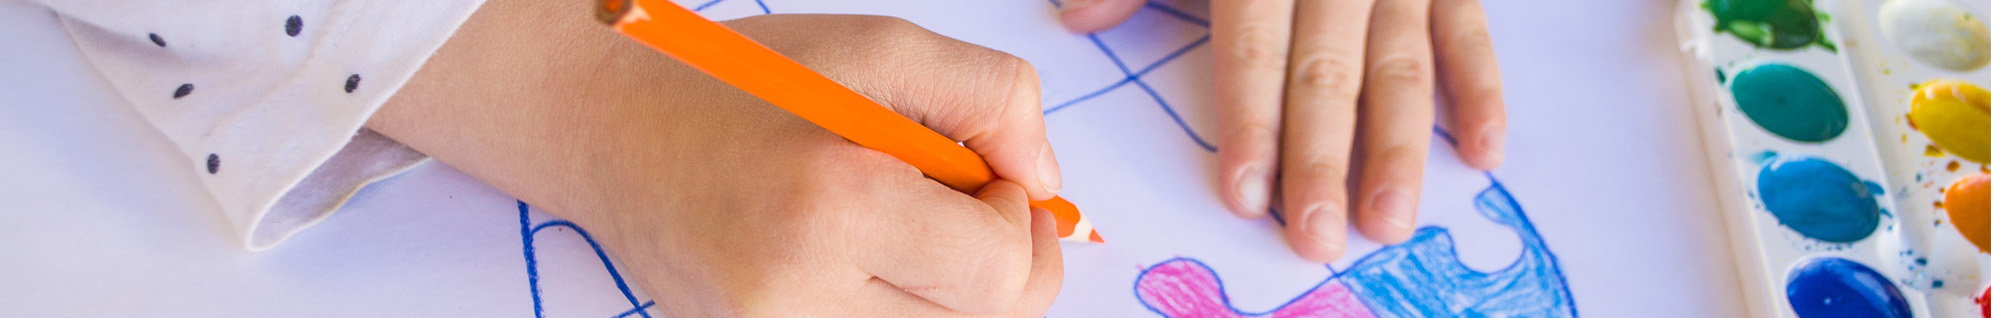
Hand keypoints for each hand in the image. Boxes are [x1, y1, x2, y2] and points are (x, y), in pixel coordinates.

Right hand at [369, 3, 1061, 315]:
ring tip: (894, 223)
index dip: (1019, 217)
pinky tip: (864, 258)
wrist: (606, 129)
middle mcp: (798, 298)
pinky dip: (900, 305)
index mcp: (831, 207)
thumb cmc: (745, 83)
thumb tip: (1046, 186)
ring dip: (948, 289)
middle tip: (948, 197)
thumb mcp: (879, 49)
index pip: (1002, 272)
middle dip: (996, 259)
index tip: (982, 173)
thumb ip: (990, 98)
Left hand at [1058, 0, 1506, 261]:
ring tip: (1390, 220)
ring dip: (1401, 151)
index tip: (1247, 196)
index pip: (1255, 53)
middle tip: (1319, 236)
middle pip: (1329, 77)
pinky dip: (1484, 95)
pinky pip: (1470, 36)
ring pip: (1402, 70)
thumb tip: (1077, 18)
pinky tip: (1483, 156)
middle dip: (1323, 163)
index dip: (1253, 125)